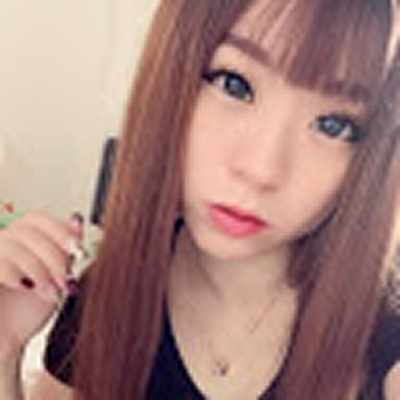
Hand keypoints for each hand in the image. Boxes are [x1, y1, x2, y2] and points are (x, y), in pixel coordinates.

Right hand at [0, 211, 82, 360]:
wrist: (3, 344)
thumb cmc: (25, 313)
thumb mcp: (55, 278)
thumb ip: (65, 251)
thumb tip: (77, 220)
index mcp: (18, 242)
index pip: (35, 218)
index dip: (57, 229)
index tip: (75, 248)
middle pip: (27, 229)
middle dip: (52, 255)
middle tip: (63, 279)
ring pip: (11, 243)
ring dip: (37, 268)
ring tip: (46, 290)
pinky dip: (15, 272)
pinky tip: (24, 287)